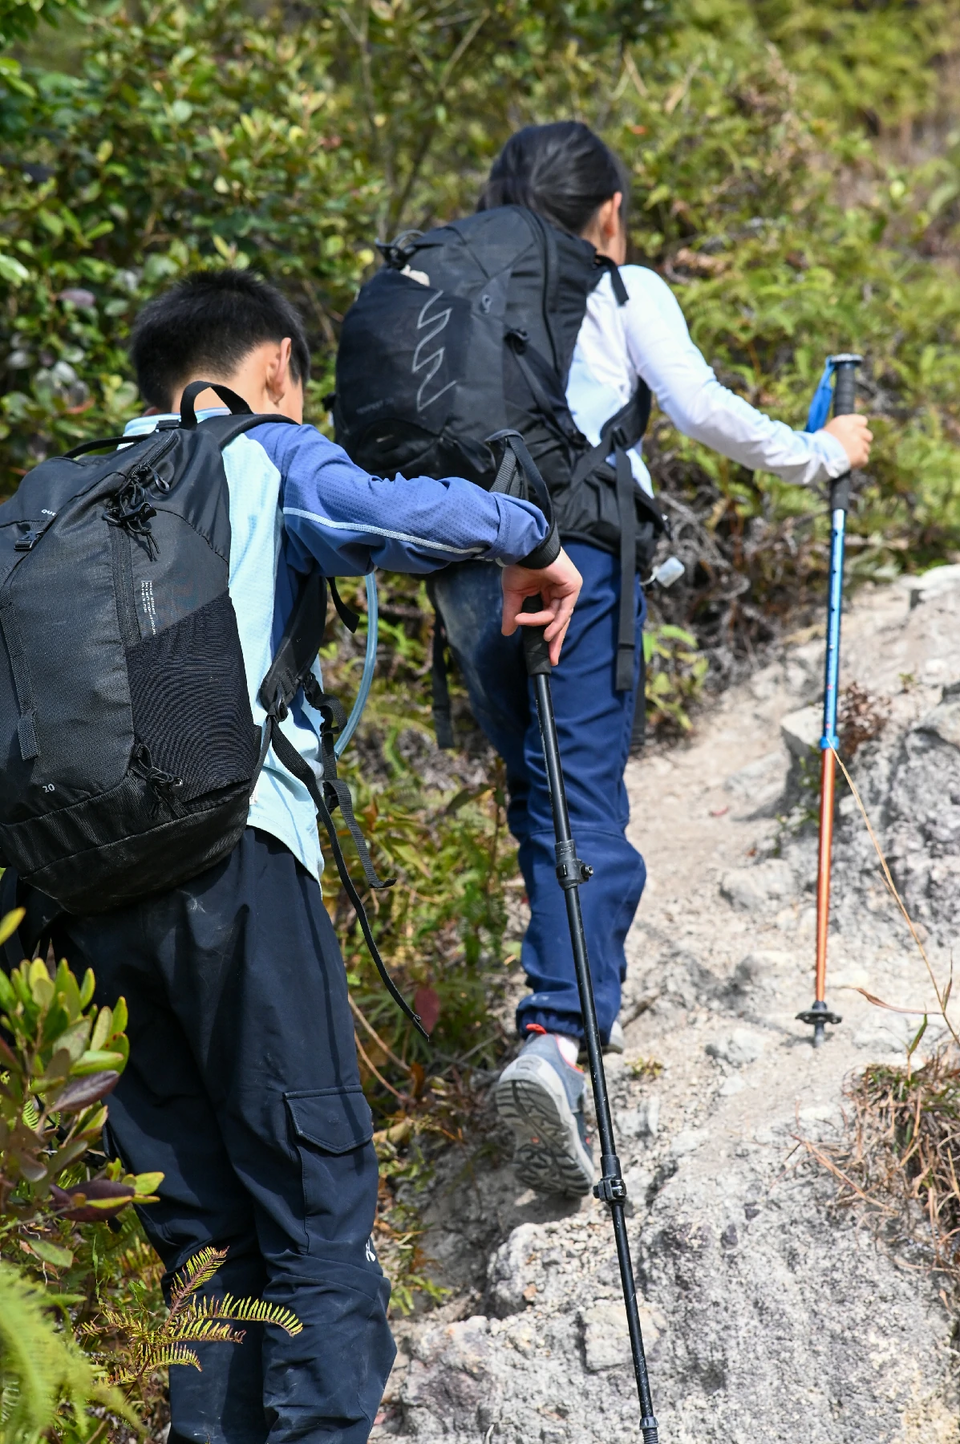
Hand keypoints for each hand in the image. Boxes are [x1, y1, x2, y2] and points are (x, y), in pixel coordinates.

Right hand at [501, 549, 582, 665]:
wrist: (524, 549)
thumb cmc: (519, 566)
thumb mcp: (513, 595)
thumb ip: (512, 614)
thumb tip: (506, 632)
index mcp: (546, 592)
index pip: (550, 617)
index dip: (547, 635)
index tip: (545, 654)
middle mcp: (559, 591)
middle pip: (560, 621)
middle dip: (555, 641)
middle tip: (552, 659)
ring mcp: (568, 589)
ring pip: (558, 617)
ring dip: (542, 624)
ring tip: (532, 629)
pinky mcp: (573, 586)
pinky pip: (564, 611)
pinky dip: (555, 622)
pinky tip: (546, 632)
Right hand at [822, 413, 872, 469]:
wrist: (816, 457)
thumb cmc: (817, 445)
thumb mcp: (828, 430)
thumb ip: (842, 429)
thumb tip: (848, 433)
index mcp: (845, 421)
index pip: (863, 421)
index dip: (859, 429)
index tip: (854, 434)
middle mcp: (854, 430)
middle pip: (868, 435)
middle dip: (862, 442)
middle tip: (852, 448)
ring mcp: (858, 443)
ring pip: (867, 448)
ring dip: (859, 453)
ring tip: (848, 458)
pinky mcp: (860, 455)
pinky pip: (864, 459)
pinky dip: (858, 463)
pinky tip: (849, 464)